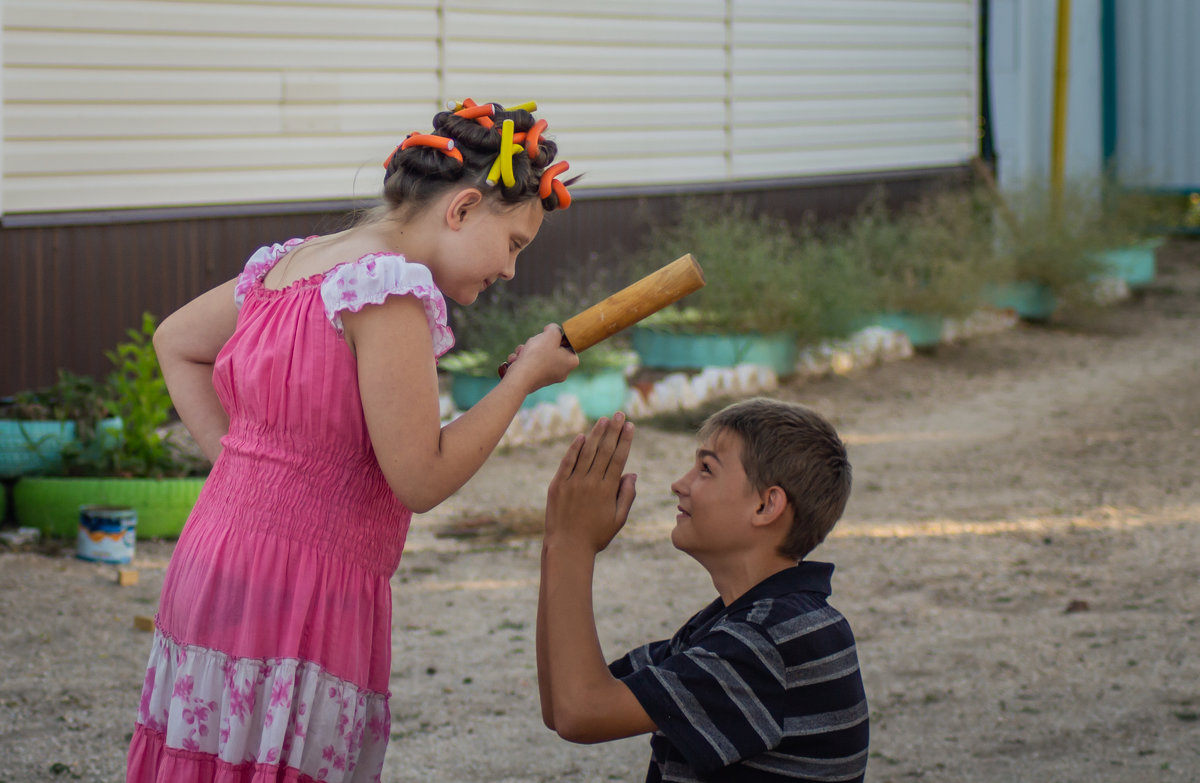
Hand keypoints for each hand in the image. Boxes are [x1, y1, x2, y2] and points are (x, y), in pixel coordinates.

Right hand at [503, 324, 578, 392]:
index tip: (546, 338)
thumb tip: (551, 330)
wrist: (519, 378)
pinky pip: (530, 365)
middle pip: (550, 349)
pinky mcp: (536, 380)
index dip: (554, 337)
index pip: (566, 343)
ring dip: (526, 351)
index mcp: (571, 362)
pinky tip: (516, 361)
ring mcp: (549, 377)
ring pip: (537, 356)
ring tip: (522, 353)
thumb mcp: (550, 334)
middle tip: (532, 345)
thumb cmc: (537, 355)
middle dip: (536, 344)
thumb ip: (554, 328)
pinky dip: (521, 360)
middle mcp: (563, 371)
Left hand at [545, 412, 636, 554]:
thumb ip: (627, 495)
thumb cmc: (596, 536)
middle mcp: (590, 482)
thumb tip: (632, 473)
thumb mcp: (619, 519)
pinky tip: (581, 436)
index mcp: (607, 490)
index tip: (630, 425)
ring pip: (586, 452)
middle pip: (604, 450)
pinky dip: (574, 448)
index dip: (625, 440)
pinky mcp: (557, 485)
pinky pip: (567, 462)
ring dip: (596, 434)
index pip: (618, 458)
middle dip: (613, 430)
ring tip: (604, 420)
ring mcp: (572, 482)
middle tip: (619, 414)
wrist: (567, 547)